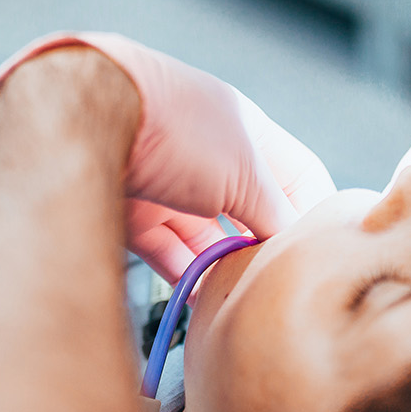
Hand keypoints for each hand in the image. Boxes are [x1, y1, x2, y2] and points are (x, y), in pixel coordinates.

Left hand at [0, 33, 335, 280]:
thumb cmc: (175, 126)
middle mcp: (208, 155)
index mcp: (245, 131)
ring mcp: (168, 182)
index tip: (325, 254)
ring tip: (241, 299)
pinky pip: (168, 251)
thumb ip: (273, 211)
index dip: (314, 214)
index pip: (297, 176)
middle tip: (279, 285)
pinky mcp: (131, 211)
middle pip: (249, 210)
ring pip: (207, 236)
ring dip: (224, 267)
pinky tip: (202, 298)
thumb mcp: (244, 171)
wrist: (85, 112)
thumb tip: (291, 245)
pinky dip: (187, 274)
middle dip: (264, 247)